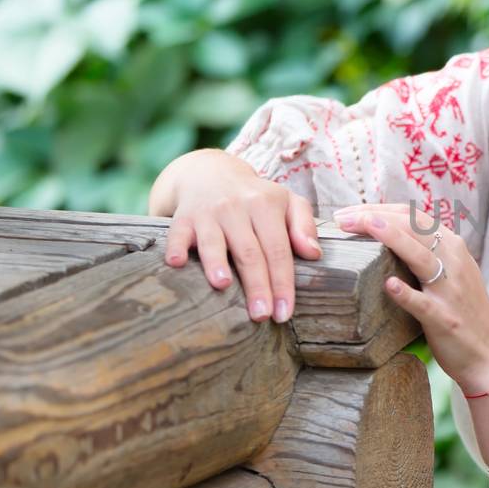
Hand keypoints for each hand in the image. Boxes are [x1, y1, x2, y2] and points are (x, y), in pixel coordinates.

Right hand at [153, 149, 322, 322]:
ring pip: (214, 241)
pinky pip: (177, 233)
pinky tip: (175, 263)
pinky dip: (174, 247)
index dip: (282, 282)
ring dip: (216, 262)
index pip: (278, 249)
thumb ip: (304, 225)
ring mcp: (208, 212)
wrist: (210, 173)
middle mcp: (237, 208)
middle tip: (262, 315)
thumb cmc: (256, 198)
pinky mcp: (183, 217)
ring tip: (222, 285)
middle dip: (257, 285)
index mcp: (266, 205)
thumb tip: (314, 254)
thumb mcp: (287, 202)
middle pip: (249, 252)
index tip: (284, 312)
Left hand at [332, 202, 488, 391]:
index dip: (380, 209)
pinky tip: (388, 284)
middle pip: (414, 227)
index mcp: (453, 247)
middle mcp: (454, 261)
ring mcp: (450, 289)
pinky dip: (405, 293)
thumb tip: (388, 233)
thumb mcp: (452, 271)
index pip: (413, 216)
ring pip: (421, 256)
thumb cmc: (463, 310)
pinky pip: (422, 303)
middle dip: (376, 217)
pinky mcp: (444, 317)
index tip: (350, 212)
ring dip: (392, 238)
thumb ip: (428, 251)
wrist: (488, 351)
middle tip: (341, 218)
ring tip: (365, 226)